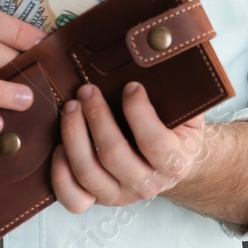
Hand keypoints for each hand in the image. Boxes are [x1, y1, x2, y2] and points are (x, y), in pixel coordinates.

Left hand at [50, 81, 209, 211]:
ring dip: (74, 136)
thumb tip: (162, 48)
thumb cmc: (176, 127)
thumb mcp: (188, 110)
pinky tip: (59, 148)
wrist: (173, 160)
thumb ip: (181, 90)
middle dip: (97, 117)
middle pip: (115, 156)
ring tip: (71, 107)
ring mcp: (121, 195)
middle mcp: (148, 184)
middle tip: (87, 90)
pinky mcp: (99, 199)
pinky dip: (61, 175)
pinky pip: (74, 199)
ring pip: (89, 174)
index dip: (138, 112)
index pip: (155, 143)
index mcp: (176, 163)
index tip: (130, 86)